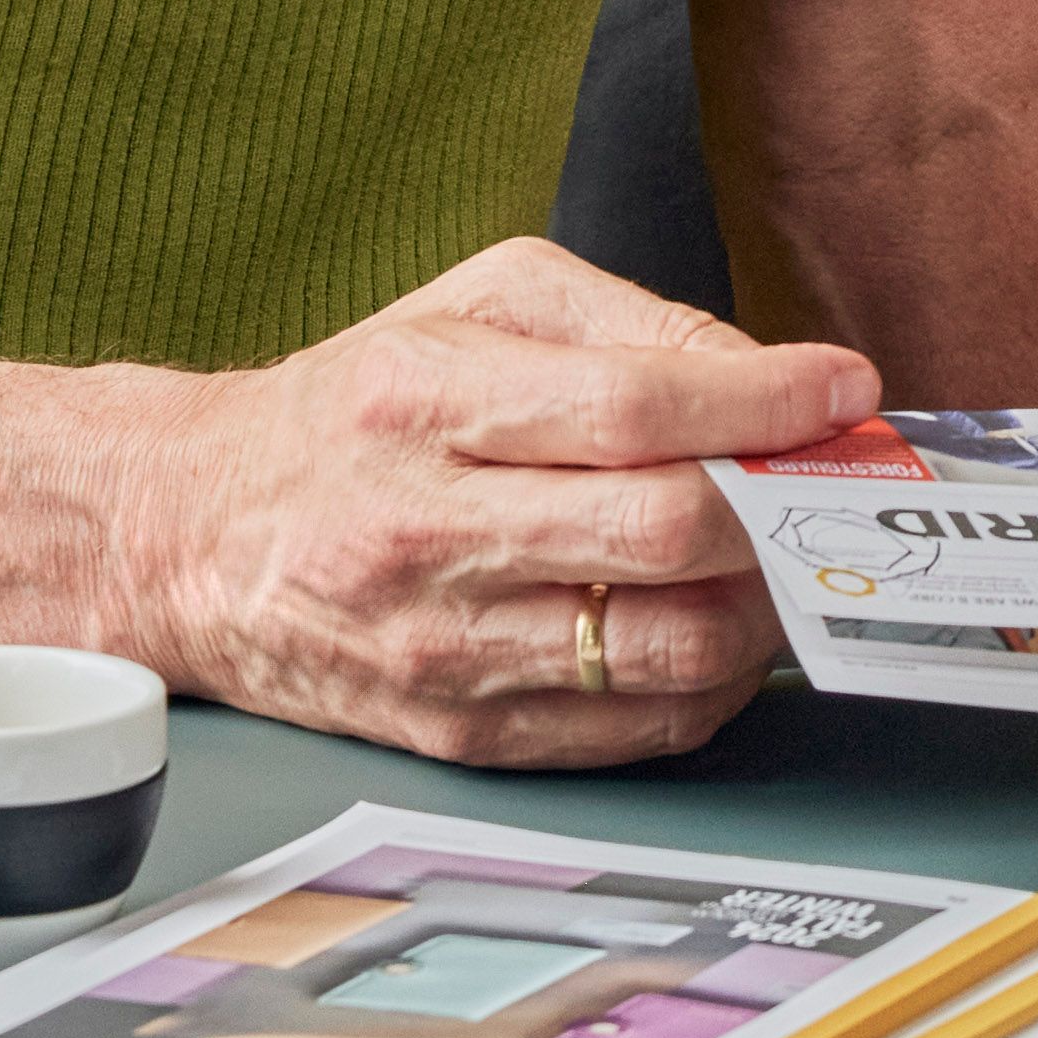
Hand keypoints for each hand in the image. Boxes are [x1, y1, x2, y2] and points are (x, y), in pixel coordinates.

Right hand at [110, 238, 876, 763]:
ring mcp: (444, 646)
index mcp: (424, 398)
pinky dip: (712, 680)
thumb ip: (626, 325)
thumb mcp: (470, 306)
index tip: (842, 390)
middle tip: (829, 482)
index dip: (762, 401)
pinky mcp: (462, 732)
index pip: (631, 409)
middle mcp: (426, 528)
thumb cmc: (353, 410)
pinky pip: (636, 726)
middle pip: (662, 531)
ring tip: (783, 557)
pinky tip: (718, 624)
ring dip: (765, 604)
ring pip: (667, 646)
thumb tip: (768, 376)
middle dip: (780, 505)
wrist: (196, 536)